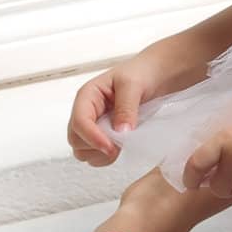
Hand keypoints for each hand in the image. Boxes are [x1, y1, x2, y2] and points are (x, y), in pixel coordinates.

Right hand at [67, 36, 208, 165]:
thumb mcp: (133, 85)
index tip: (111, 147)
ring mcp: (93, 125)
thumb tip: (120, 132)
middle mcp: (86, 112)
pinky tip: (120, 148)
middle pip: (76, 140)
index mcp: (88, 96)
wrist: (156, 76)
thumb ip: (126, 108)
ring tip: (120, 146)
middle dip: (96, 147)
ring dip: (100, 155)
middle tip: (119, 145)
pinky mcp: (102, 135)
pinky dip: (105, 157)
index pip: (79, 122)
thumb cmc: (142, 73)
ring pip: (82, 151)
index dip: (92, 137)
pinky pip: (94, 155)